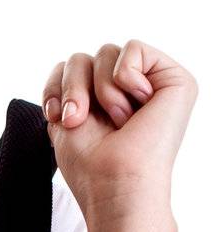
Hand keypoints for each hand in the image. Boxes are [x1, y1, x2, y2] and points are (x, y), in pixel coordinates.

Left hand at [41, 39, 196, 217]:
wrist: (116, 184)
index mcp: (103, 104)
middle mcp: (128, 93)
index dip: (56, 87)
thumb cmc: (91, 165)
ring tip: (117, 121)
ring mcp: (152, 85)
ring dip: (100, 90)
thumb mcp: (65, 119)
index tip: (57, 117)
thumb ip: (69, 86)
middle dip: (73, 88)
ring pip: (106, 50)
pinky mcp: (174, 80)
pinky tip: (138, 105)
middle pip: (84, 57)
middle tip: (79, 120)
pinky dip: (126, 77)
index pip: (71, 68)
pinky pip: (134, 47)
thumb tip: (77, 61)